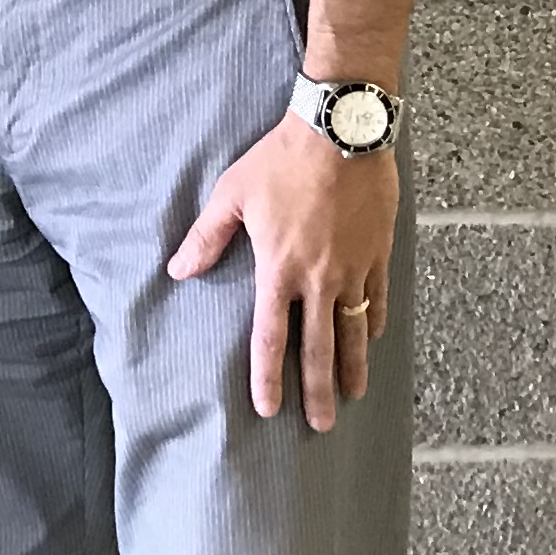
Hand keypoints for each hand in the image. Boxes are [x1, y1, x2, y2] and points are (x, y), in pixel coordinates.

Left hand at [165, 115, 396, 429]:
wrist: (339, 130)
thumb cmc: (281, 159)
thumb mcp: (233, 194)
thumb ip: (207, 237)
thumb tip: (177, 270)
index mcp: (279, 269)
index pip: (271, 337)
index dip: (267, 376)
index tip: (268, 408)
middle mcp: (318, 279)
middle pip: (319, 348)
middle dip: (318, 391)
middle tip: (320, 424)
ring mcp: (353, 268)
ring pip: (352, 332)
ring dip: (352, 367)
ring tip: (351, 396)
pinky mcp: (377, 252)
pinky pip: (376, 299)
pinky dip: (372, 324)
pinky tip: (369, 340)